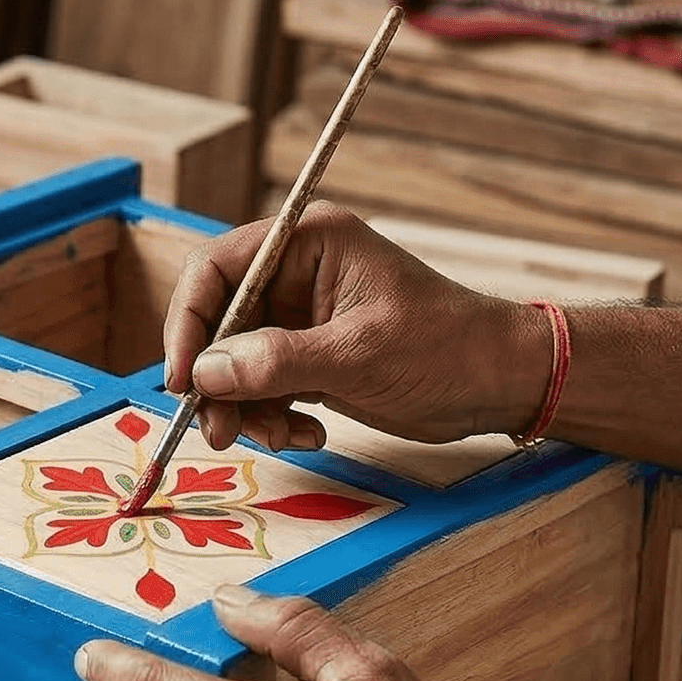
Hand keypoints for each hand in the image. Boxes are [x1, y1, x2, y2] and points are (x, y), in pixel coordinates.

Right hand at [163, 201, 552, 451]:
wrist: (499, 384)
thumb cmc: (446, 348)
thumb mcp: (358, 354)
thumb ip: (277, 361)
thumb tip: (206, 372)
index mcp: (307, 242)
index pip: (217, 269)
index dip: (189, 322)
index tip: (182, 378)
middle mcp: (296, 274)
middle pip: (218, 322)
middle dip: (215, 380)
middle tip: (219, 429)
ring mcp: (300, 318)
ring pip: (234, 363)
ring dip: (243, 409)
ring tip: (279, 438)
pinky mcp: (308, 358)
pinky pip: (261, 388)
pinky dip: (271, 419)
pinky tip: (308, 435)